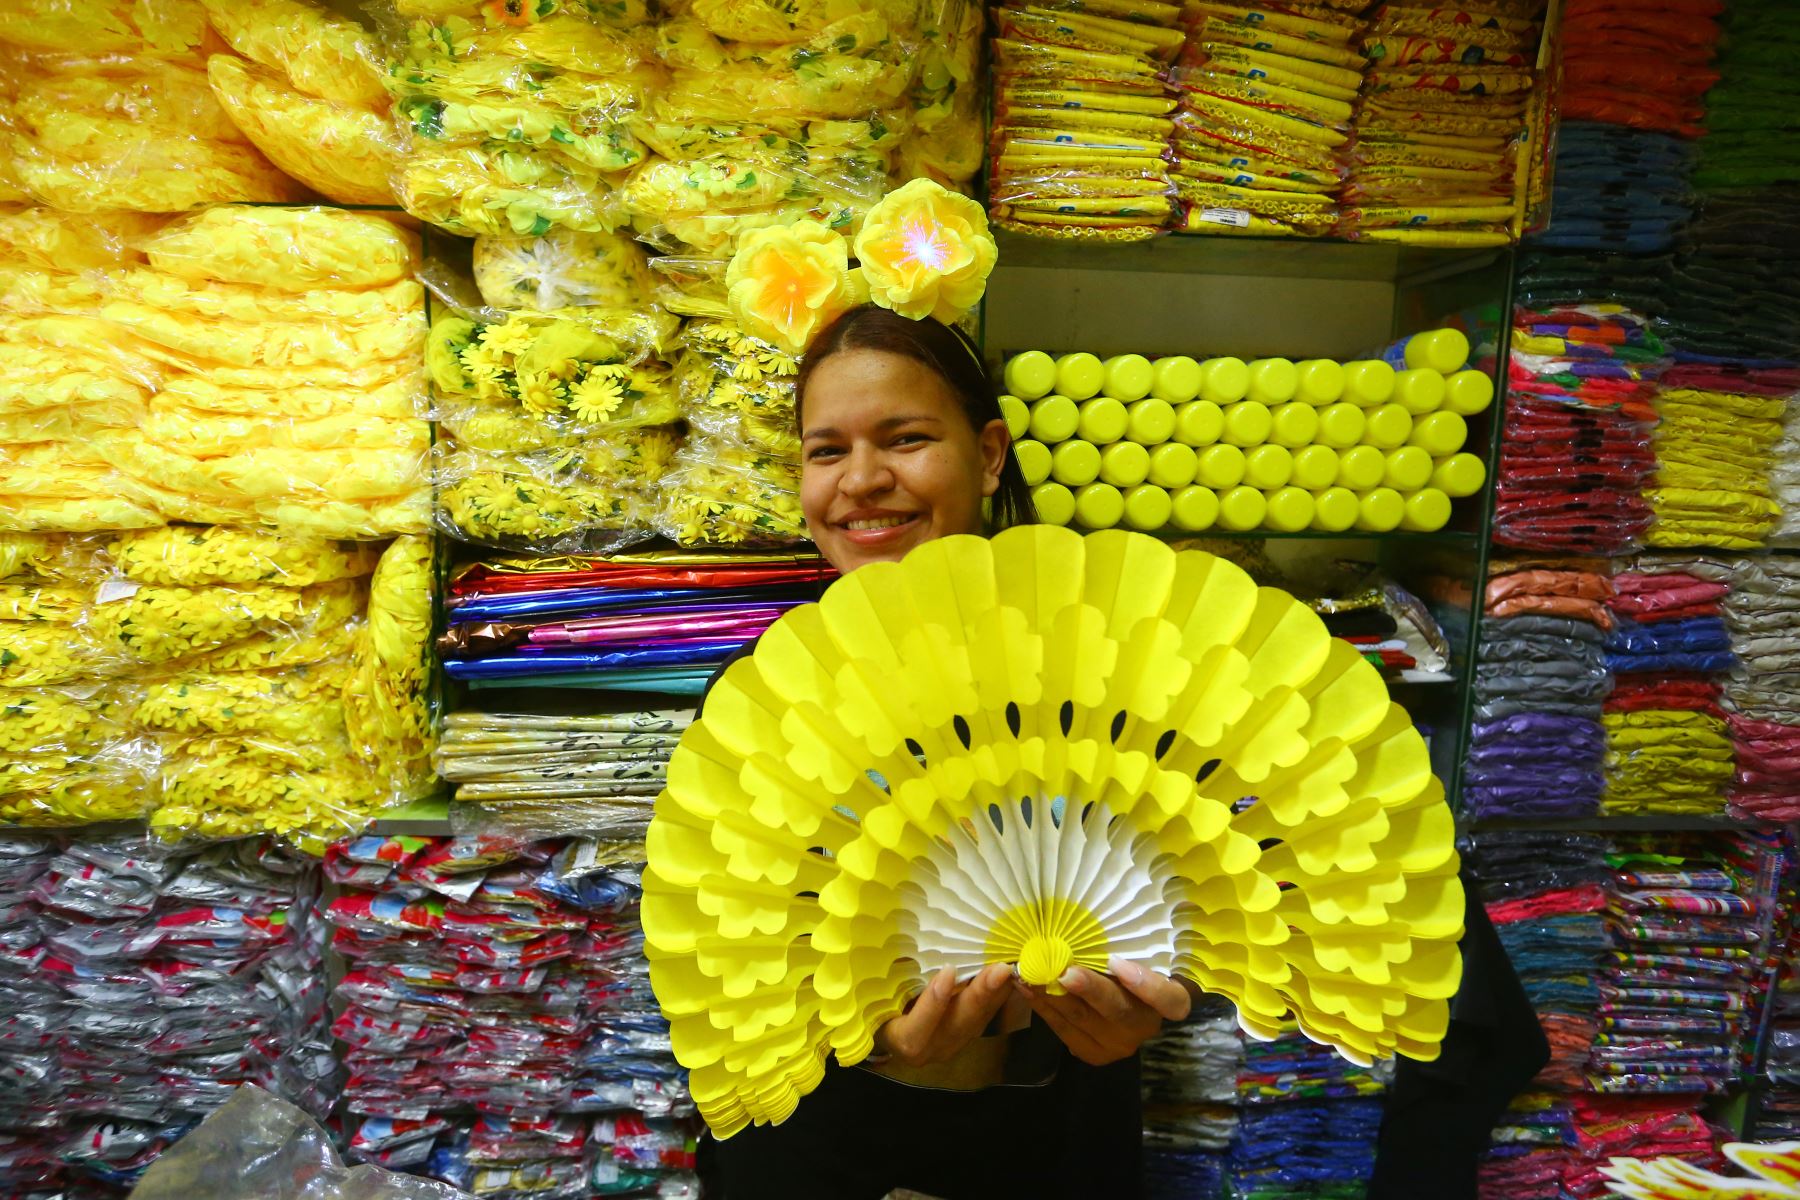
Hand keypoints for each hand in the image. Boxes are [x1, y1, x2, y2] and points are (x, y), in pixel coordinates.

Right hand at [873, 964, 1013, 1067]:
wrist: (887, 1026)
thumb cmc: (877, 1000)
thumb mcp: (879, 989)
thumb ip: (893, 973)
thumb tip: (902, 934)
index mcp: (900, 1040)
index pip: (916, 1032)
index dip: (932, 1004)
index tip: (947, 972)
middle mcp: (929, 1050)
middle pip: (956, 1027)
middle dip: (979, 997)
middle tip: (999, 969)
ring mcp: (951, 1045)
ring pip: (977, 1022)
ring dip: (996, 994)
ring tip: (1010, 967)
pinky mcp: (967, 1035)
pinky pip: (985, 1016)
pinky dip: (998, 995)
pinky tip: (1011, 975)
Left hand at [1016, 956, 1193, 1065]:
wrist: (1122, 1004)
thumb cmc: (1132, 964)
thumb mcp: (1136, 954)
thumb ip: (1123, 945)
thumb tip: (1091, 917)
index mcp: (1168, 1001)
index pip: (1171, 1000)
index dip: (1147, 985)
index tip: (1117, 962)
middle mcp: (1145, 1027)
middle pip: (1118, 1011)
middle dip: (1088, 990)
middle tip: (1064, 972)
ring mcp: (1119, 1045)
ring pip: (1084, 1020)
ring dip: (1053, 994)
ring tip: (1030, 972)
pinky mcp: (1094, 1054)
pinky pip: (1064, 1031)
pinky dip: (1043, 1007)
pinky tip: (1025, 988)